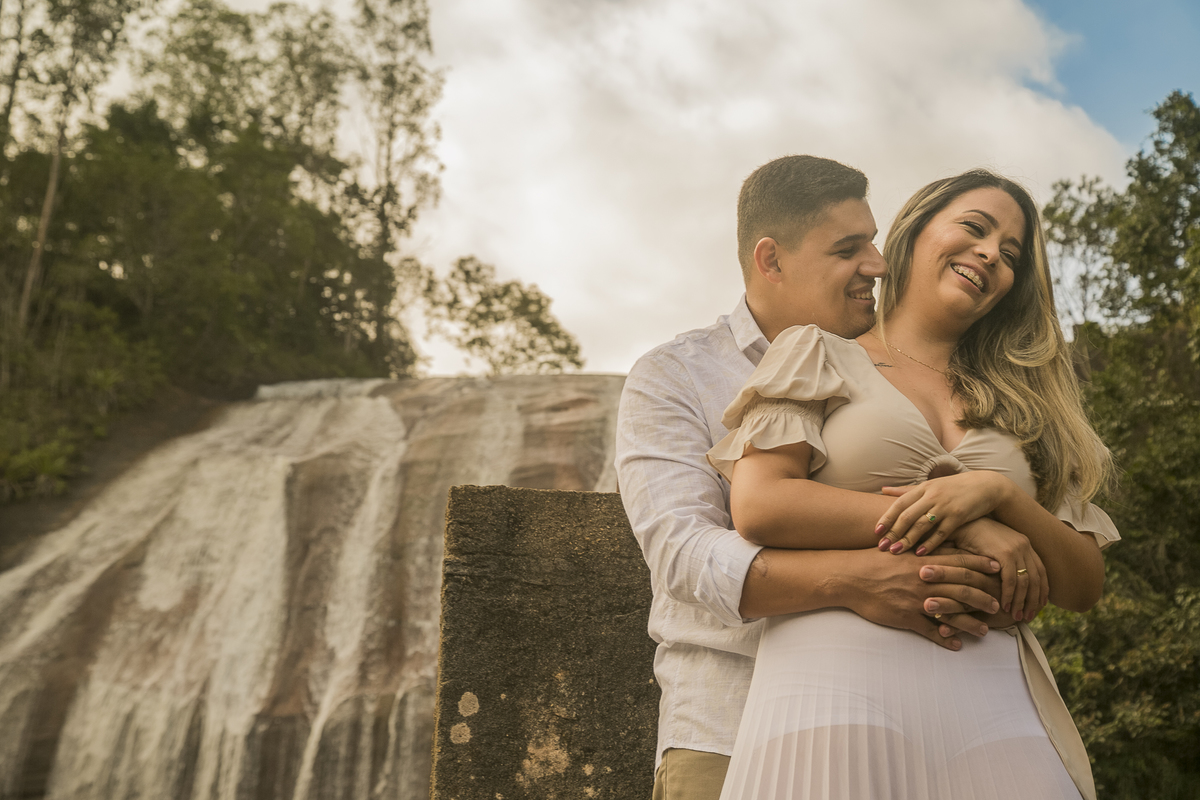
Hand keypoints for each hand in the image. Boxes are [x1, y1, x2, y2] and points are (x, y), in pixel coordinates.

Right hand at [845, 548, 1000, 650]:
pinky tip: (957, 645)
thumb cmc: (873, 560)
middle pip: (963, 588)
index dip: (981, 564)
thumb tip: (941, 543)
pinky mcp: (906, 617)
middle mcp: (925, 580)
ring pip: (952, 612)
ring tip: (986, 630)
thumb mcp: (900, 550)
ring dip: (971, 623)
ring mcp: (917, 600)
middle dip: (984, 596)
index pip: (960, 561)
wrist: (848, 576)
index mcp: (924, 561)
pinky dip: (945, 639)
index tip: (999, 568)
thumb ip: (922, 549)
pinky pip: (930, 631)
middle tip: (998, 604)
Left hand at [875, 471, 1014, 554]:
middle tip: (881, 547)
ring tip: (895, 552)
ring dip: (907, 539)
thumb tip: (882, 490)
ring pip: (922, 524)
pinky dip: (930, 543)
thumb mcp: (930, 485)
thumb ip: (906, 490)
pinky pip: (941, 532)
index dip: (886, 518)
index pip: (899, 504)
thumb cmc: (954, 488)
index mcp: (923, 488)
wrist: (986, 486)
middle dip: (893, 532)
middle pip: (907, 515)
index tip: (875, 532)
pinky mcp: (959, 516)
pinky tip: (920, 554)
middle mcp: (932, 495)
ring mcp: (945, 505)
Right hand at [948, 518, 1048, 621]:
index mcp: (1025, 544)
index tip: (1039, 606)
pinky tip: (1004, 605)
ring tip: (1016, 616)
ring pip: (1025, 582)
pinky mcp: (1005, 553)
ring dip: (1021, 602)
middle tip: (1027, 617)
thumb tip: (1010, 582)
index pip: (1041, 572)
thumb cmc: (973, 536)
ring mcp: (1016, 549)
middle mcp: (1025, 546)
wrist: (963, 521)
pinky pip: (1011, 580)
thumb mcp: (995, 548)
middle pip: (1036, 579)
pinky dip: (1009, 595)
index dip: (1041, 590)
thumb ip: (1005, 561)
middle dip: (1033, 601)